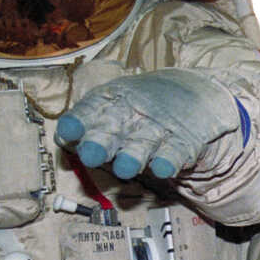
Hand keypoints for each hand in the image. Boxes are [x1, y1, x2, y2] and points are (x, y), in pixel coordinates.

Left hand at [55, 70, 239, 179]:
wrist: (197, 91)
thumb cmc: (144, 105)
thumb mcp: (116, 104)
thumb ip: (89, 122)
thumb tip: (63, 137)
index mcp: (112, 100)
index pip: (91, 109)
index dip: (79, 121)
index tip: (68, 131)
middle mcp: (133, 113)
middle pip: (114, 126)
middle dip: (102, 141)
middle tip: (91, 155)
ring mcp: (159, 127)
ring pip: (143, 143)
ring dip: (133, 156)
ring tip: (125, 169)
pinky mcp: (184, 141)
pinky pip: (175, 151)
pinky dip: (169, 160)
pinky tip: (162, 169)